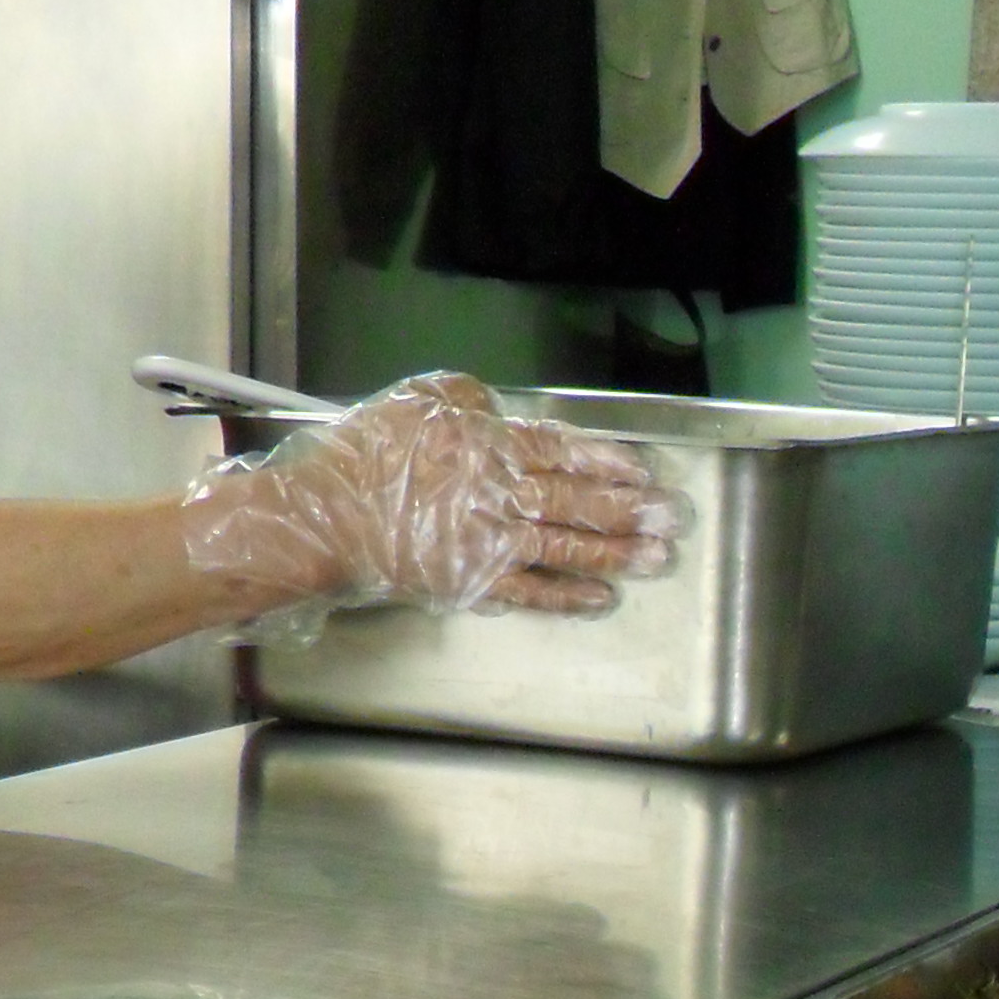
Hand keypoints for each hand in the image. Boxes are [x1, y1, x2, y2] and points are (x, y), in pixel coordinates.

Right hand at [181, 373, 678, 620]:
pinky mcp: (473, 583)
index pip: (563, 449)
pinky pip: (531, 593)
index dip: (607, 460)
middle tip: (671, 519)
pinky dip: (567, 598)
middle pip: (576, 500)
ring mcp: (491, 544)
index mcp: (491, 444)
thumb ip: (470, 400)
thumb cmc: (367, 453)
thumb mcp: (421, 398)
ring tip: (655, 559)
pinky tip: (600, 600)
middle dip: (628, 510)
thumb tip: (501, 413)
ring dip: (614, 555)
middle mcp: (502, 494)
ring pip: (565, 548)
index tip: (644, 471)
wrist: (327, 518)